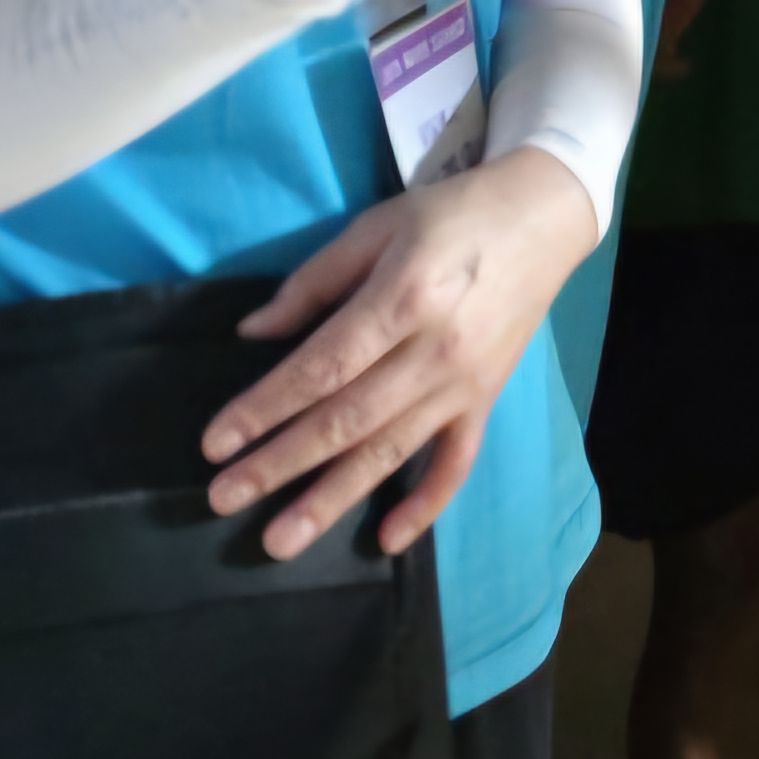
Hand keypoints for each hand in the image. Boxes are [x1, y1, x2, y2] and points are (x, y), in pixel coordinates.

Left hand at [202, 147, 603, 558]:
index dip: (265, 407)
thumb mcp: (375, 227)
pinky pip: (456, 463)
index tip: (215, 443)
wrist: (543, 220)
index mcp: (403, 298)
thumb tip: (253, 334)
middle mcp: (435, 351)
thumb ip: (313, 282)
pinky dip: (425, 506)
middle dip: (281, 463)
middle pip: (347, 419)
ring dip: (333, 499)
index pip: (323, 366)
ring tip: (281, 541)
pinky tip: (386, 541)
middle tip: (222, 499)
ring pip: (391, 451)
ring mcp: (465, 384)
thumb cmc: (449, 217)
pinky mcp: (487, 400)